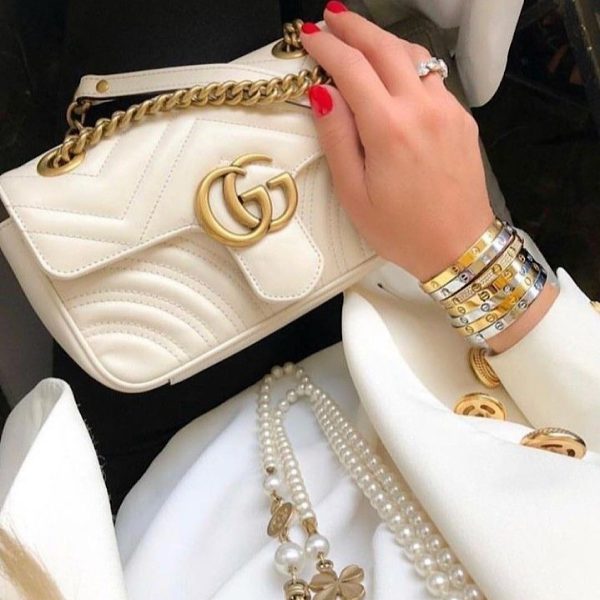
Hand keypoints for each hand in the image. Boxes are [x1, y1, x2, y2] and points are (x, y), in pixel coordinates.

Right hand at [300, 4, 493, 281]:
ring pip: (413, 55)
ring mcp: (448, 109)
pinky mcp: (462, 118)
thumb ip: (337, 138)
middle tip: (330, 16)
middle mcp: (422, 108)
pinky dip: (407, 62)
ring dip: (382, 39)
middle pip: (384, 47)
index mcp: (389, 129)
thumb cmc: (400, 230)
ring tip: (358, 35)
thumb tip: (323, 92)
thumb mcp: (354, 194)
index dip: (326, 46)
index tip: (308, 34)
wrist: (459, 246)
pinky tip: (393, 69)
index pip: (351, 68)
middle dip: (354, 26)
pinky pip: (432, 76)